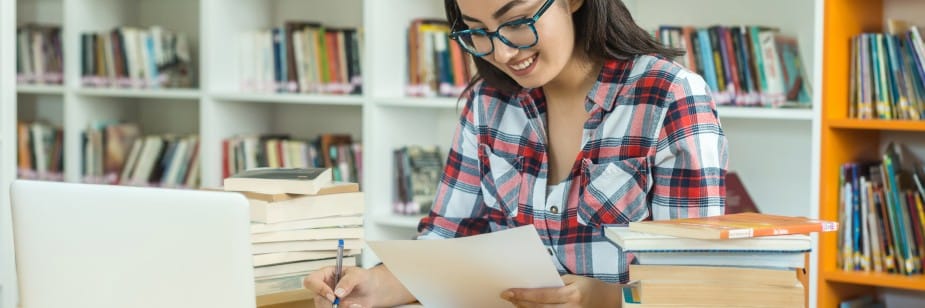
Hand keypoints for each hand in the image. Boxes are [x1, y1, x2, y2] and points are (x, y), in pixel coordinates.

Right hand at [303, 266, 376, 307]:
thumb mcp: (358, 275)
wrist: (372, 290)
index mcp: (325, 275)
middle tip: (345, 304)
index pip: (311, 281)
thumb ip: (348, 281)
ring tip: (355, 305)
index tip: (332, 296)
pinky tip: (356, 306)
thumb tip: (337, 293)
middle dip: (330, 304)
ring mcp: (328, 302)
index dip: (318, 288)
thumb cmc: (363, 278)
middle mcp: (323, 289)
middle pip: (317, 300)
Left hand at [501, 275, 621, 307]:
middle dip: (520, 303)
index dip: (523, 294)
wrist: (612, 302)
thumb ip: (556, 282)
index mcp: (572, 295)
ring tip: (515, 303)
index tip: (508, 291)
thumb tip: (535, 284)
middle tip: (506, 296)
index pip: (542, 295)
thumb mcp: (576, 280)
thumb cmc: (592, 287)